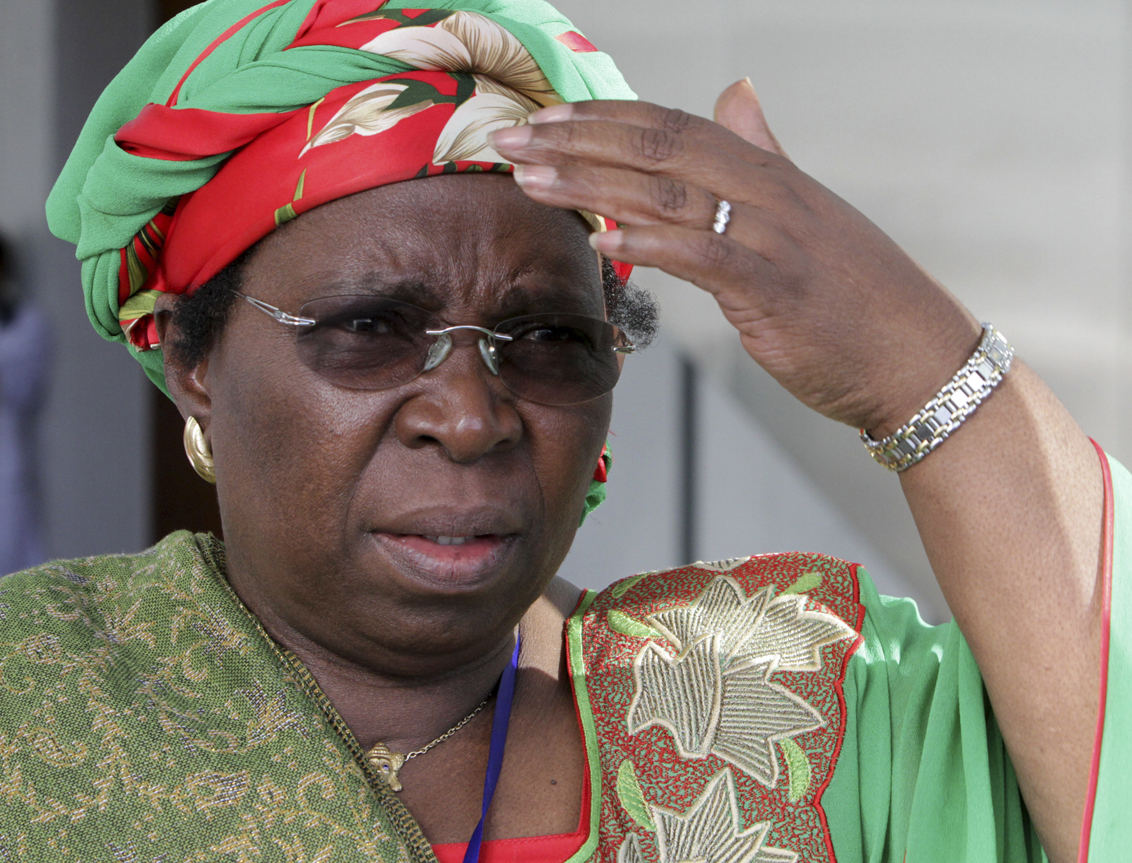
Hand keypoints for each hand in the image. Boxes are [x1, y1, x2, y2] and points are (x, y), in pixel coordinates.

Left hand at [490, 80, 980, 436]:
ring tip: (531, 181)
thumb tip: (736, 94)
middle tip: (511, 140)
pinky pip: (702, 255)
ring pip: (667, 194)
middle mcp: (766, 192)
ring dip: (592, 184)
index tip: (545, 118)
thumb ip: (762, 151)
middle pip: (657, 148)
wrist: (917, 357)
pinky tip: (601, 238)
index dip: (603, 117)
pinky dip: (649, 242)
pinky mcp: (774, 288)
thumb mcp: (805, 209)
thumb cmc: (856, 295)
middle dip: (577, 141)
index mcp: (766, 172)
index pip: (671, 126)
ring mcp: (772, 237)